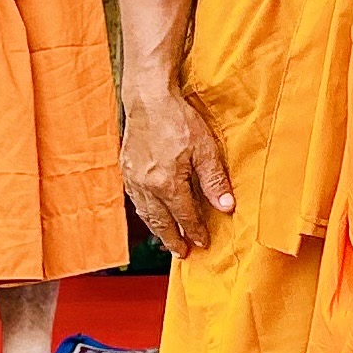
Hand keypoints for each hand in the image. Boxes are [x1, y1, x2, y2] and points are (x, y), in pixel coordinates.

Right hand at [122, 86, 236, 255]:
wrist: (148, 99)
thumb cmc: (177, 120)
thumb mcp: (205, 149)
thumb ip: (215, 181)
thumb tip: (227, 207)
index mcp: (166, 184)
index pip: (185, 216)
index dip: (195, 231)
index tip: (202, 243)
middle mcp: (146, 186)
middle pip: (161, 222)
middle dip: (173, 239)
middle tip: (181, 253)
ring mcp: (133, 178)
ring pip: (145, 213)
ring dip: (157, 229)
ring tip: (167, 239)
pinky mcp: (126, 169)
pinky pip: (135, 200)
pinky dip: (145, 212)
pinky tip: (151, 213)